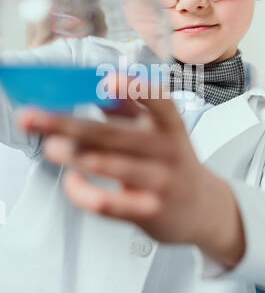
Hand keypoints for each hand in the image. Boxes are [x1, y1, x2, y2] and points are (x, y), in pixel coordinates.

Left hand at [20, 79, 245, 267]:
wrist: (201, 207)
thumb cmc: (171, 161)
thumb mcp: (159, 130)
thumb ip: (130, 106)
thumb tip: (93, 84)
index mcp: (169, 125)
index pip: (159, 102)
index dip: (135, 89)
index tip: (107, 80)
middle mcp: (167, 151)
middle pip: (114, 134)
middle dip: (69, 124)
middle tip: (34, 117)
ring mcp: (160, 182)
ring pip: (111, 165)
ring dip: (75, 155)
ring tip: (50, 147)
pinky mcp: (148, 211)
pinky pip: (110, 203)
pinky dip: (85, 193)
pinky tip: (70, 181)